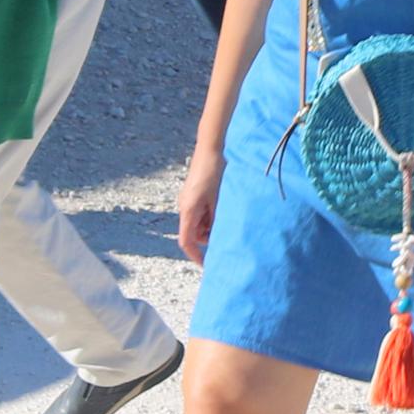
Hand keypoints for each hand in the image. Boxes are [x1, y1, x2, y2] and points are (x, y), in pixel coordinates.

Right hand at [177, 146, 224, 263]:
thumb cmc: (215, 172)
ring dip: (213, 224)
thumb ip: (218, 220)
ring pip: (200, 222)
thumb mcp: (219, 199)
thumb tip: (220, 238)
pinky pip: (202, 211)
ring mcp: (189, 200)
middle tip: (228, 234)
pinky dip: (212, 214)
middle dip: (209, 237)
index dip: (196, 256)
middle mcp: (185, 207)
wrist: (211, 148)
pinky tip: (224, 206)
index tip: (208, 265)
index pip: (187, 241)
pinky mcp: (195, 194)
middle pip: (195, 233)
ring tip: (228, 215)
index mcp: (188, 210)